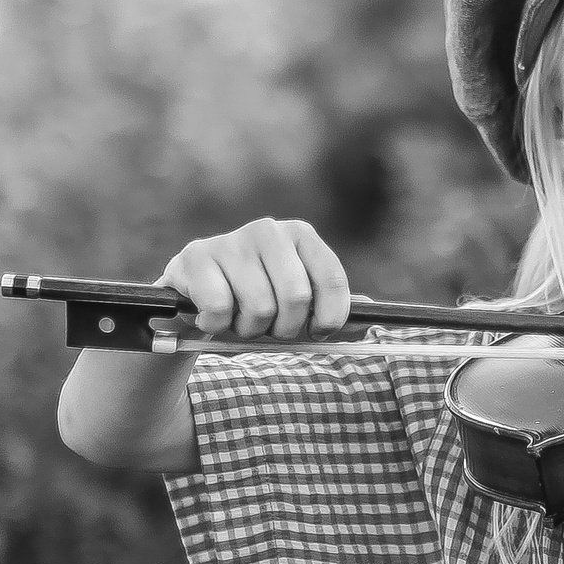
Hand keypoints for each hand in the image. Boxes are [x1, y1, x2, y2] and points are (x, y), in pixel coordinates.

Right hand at [158, 218, 351, 342]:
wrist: (193, 300)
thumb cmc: (254, 302)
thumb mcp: (296, 302)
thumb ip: (331, 307)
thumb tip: (370, 313)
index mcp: (301, 235)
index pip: (332, 279)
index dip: (330, 317)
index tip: (319, 333)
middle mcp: (269, 230)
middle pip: (296, 297)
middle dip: (285, 328)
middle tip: (270, 329)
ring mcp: (231, 240)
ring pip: (259, 307)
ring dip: (249, 329)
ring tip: (238, 320)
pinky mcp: (196, 257)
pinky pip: (220, 308)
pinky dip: (217, 325)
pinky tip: (211, 315)